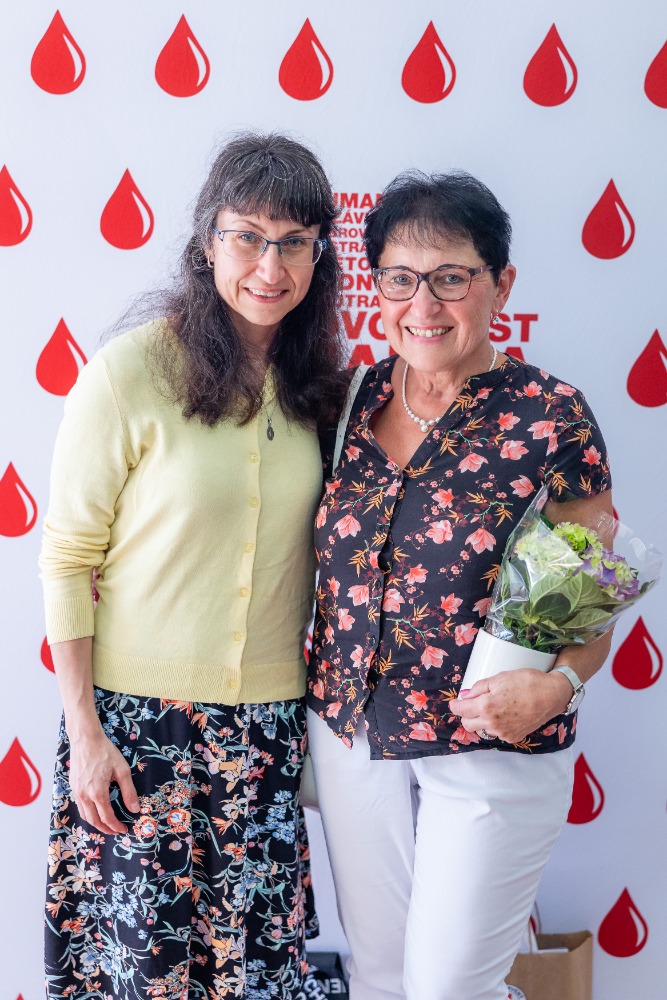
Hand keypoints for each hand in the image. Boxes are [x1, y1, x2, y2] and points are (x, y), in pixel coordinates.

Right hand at [68, 729, 139, 834]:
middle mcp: (84, 795)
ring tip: (106, 823)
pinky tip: (95, 809)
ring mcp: (76, 791)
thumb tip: (135, 809)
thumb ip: (129, 791)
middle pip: (93, 821)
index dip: (115, 826)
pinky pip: (80, 806)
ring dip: (95, 823)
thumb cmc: (105, 752)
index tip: (123, 830)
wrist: (85, 739)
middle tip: (115, 831)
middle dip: (105, 829)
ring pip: (84, 815)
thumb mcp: (122, 770)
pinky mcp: (73, 786)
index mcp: (97, 792)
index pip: (106, 817)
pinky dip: (88, 813)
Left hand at [449, 668, 573, 743]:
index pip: (461, 710)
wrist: (551, 695)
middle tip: (473, 704)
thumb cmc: (526, 682)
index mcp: (486, 706)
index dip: (455, 706)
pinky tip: (504, 715)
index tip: (454, 703)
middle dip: (467, 714)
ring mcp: (503, 733)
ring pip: (482, 730)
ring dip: (481, 721)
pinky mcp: (513, 737)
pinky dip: (495, 725)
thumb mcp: (499, 678)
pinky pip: (496, 733)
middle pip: (468, 724)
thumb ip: (479, 688)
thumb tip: (466, 695)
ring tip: (492, 708)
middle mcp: (492, 723)